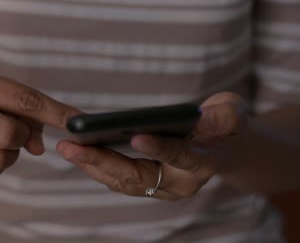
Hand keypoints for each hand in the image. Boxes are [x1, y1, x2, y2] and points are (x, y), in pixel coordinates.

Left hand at [57, 92, 247, 199]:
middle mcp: (181, 183)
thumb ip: (222, 116)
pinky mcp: (150, 184)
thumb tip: (201, 115)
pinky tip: (78, 152)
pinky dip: (98, 166)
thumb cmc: (229, 125)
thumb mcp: (233, 112)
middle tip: (70, 146)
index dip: (160, 149)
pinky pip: (120, 179)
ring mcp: (164, 187)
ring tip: (66, 148)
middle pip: (138, 177)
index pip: (180, 158)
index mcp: (205, 163)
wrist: (227, 147)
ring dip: (93, 165)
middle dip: (102, 161)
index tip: (136, 136)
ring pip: (123, 182)